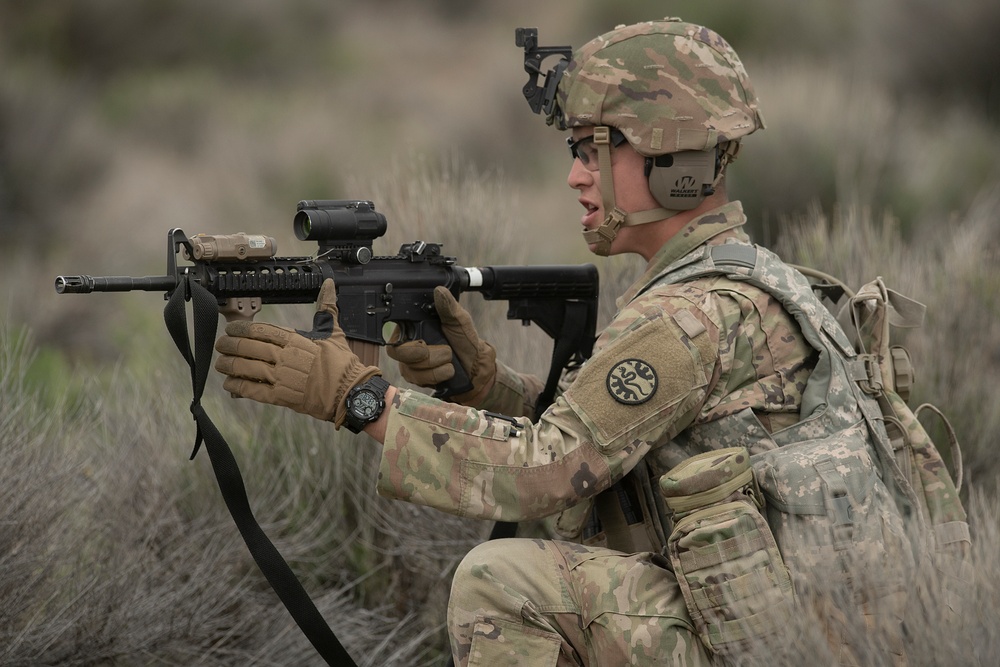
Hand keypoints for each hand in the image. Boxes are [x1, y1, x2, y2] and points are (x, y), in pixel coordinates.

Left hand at [214, 278, 380, 426]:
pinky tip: (230, 385)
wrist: (349, 392)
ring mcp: (283, 377)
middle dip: (231, 346)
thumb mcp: (334, 332)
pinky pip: (255, 390)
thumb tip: (329, 284)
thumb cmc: (342, 363)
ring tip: (221, 364)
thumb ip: (326, 307)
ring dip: (231, 365)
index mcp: (296, 340)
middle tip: (221, 345)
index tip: (232, 329)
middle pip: (250, 348)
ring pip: (248, 368)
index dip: (243, 329)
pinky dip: (240, 387)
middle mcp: (286, 357)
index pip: (263, 330)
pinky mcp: (282, 396)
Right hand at [386, 286, 496, 401]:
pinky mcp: (414, 378)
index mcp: (413, 325)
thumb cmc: (464, 340)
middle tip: (446, 350)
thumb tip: (440, 291)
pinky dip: (438, 375)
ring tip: (449, 359)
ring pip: (411, 367)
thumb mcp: (460, 320)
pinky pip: (419, 379)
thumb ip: (449, 307)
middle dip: (428, 354)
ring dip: (437, 365)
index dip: (404, 336)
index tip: (423, 342)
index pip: (394, 329)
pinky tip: (446, 370)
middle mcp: (405, 343)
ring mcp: (408, 362)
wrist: (474, 366)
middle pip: (400, 352)